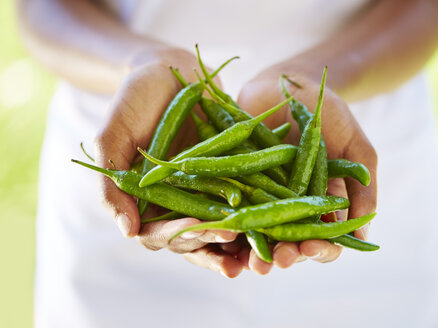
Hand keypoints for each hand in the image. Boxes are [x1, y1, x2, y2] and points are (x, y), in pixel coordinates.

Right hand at [93, 46, 244, 276]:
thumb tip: (128, 232)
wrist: (171, 72)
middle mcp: (177, 202)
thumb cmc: (134, 100)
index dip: (178, 235)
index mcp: (146, 200)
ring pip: (221, 225)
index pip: (158, 234)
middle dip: (212, 239)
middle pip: (194, 237)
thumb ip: (111, 183)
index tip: (198, 227)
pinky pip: (246, 199)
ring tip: (255, 247)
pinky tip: (274, 219)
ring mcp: (205, 191)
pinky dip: (258, 212)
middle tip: (232, 234)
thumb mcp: (113, 135)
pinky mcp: (230, 177)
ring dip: (239, 239)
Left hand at [235, 67, 376, 272]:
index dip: (321, 250)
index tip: (313, 247)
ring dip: (256, 252)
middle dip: (285, 256)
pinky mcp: (236, 183)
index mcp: (321, 204)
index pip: (324, 240)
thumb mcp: (355, 148)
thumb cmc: (328, 114)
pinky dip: (230, 224)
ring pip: (259, 233)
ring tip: (252, 262)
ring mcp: (262, 196)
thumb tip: (363, 237)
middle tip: (278, 262)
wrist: (290, 83)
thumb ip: (362, 188)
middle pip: (289, 243)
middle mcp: (290, 207)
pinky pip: (231, 207)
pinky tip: (226, 233)